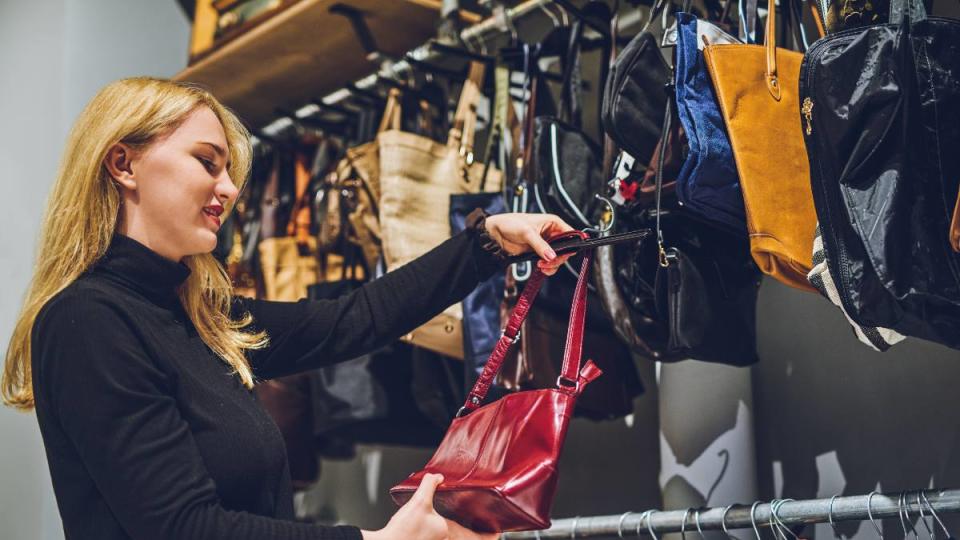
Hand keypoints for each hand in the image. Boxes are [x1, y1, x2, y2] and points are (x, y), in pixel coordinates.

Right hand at [360, 474, 501, 539]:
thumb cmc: (402, 532)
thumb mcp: (418, 502)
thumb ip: (429, 486)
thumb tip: (436, 476)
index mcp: (447, 531)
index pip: (476, 537)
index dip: (490, 535)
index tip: (497, 532)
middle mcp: (444, 539)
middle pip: (466, 537)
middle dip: (476, 533)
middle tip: (486, 526)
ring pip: (455, 537)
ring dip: (463, 532)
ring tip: (469, 524)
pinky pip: (443, 537)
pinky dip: (450, 533)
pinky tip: (442, 525)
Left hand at [484, 213, 575, 275]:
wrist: (496, 234)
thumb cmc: (510, 224)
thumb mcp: (527, 232)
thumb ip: (540, 245)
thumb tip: (551, 256)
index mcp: (553, 223)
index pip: (570, 233)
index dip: (571, 244)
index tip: (566, 253)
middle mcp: (552, 233)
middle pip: (566, 249)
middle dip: (559, 258)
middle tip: (549, 262)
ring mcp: (546, 244)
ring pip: (558, 258)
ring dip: (552, 264)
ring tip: (542, 265)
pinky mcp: (539, 253)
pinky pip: (549, 262)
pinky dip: (547, 267)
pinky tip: (541, 267)